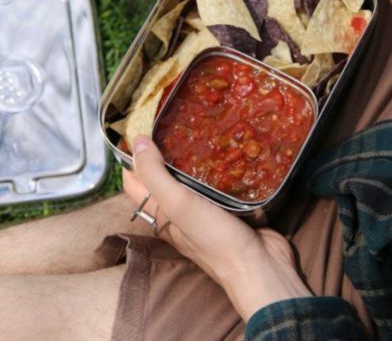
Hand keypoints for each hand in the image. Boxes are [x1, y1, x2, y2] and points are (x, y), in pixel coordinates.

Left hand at [124, 135, 311, 321]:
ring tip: (197, 131)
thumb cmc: (214, 239)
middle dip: (163, 154)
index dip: (132, 159)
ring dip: (192, 159)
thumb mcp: (178, 204)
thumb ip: (155, 175)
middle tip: (170, 124)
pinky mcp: (228, 208)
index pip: (135, 183)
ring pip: (191, 179)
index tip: (139, 130)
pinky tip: (224, 151)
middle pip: (163, 178)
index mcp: (160, 213)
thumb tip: (136, 142)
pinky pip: (217, 184)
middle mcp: (178, 212)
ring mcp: (203, 210)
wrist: (259, 266)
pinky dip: (218, 169)